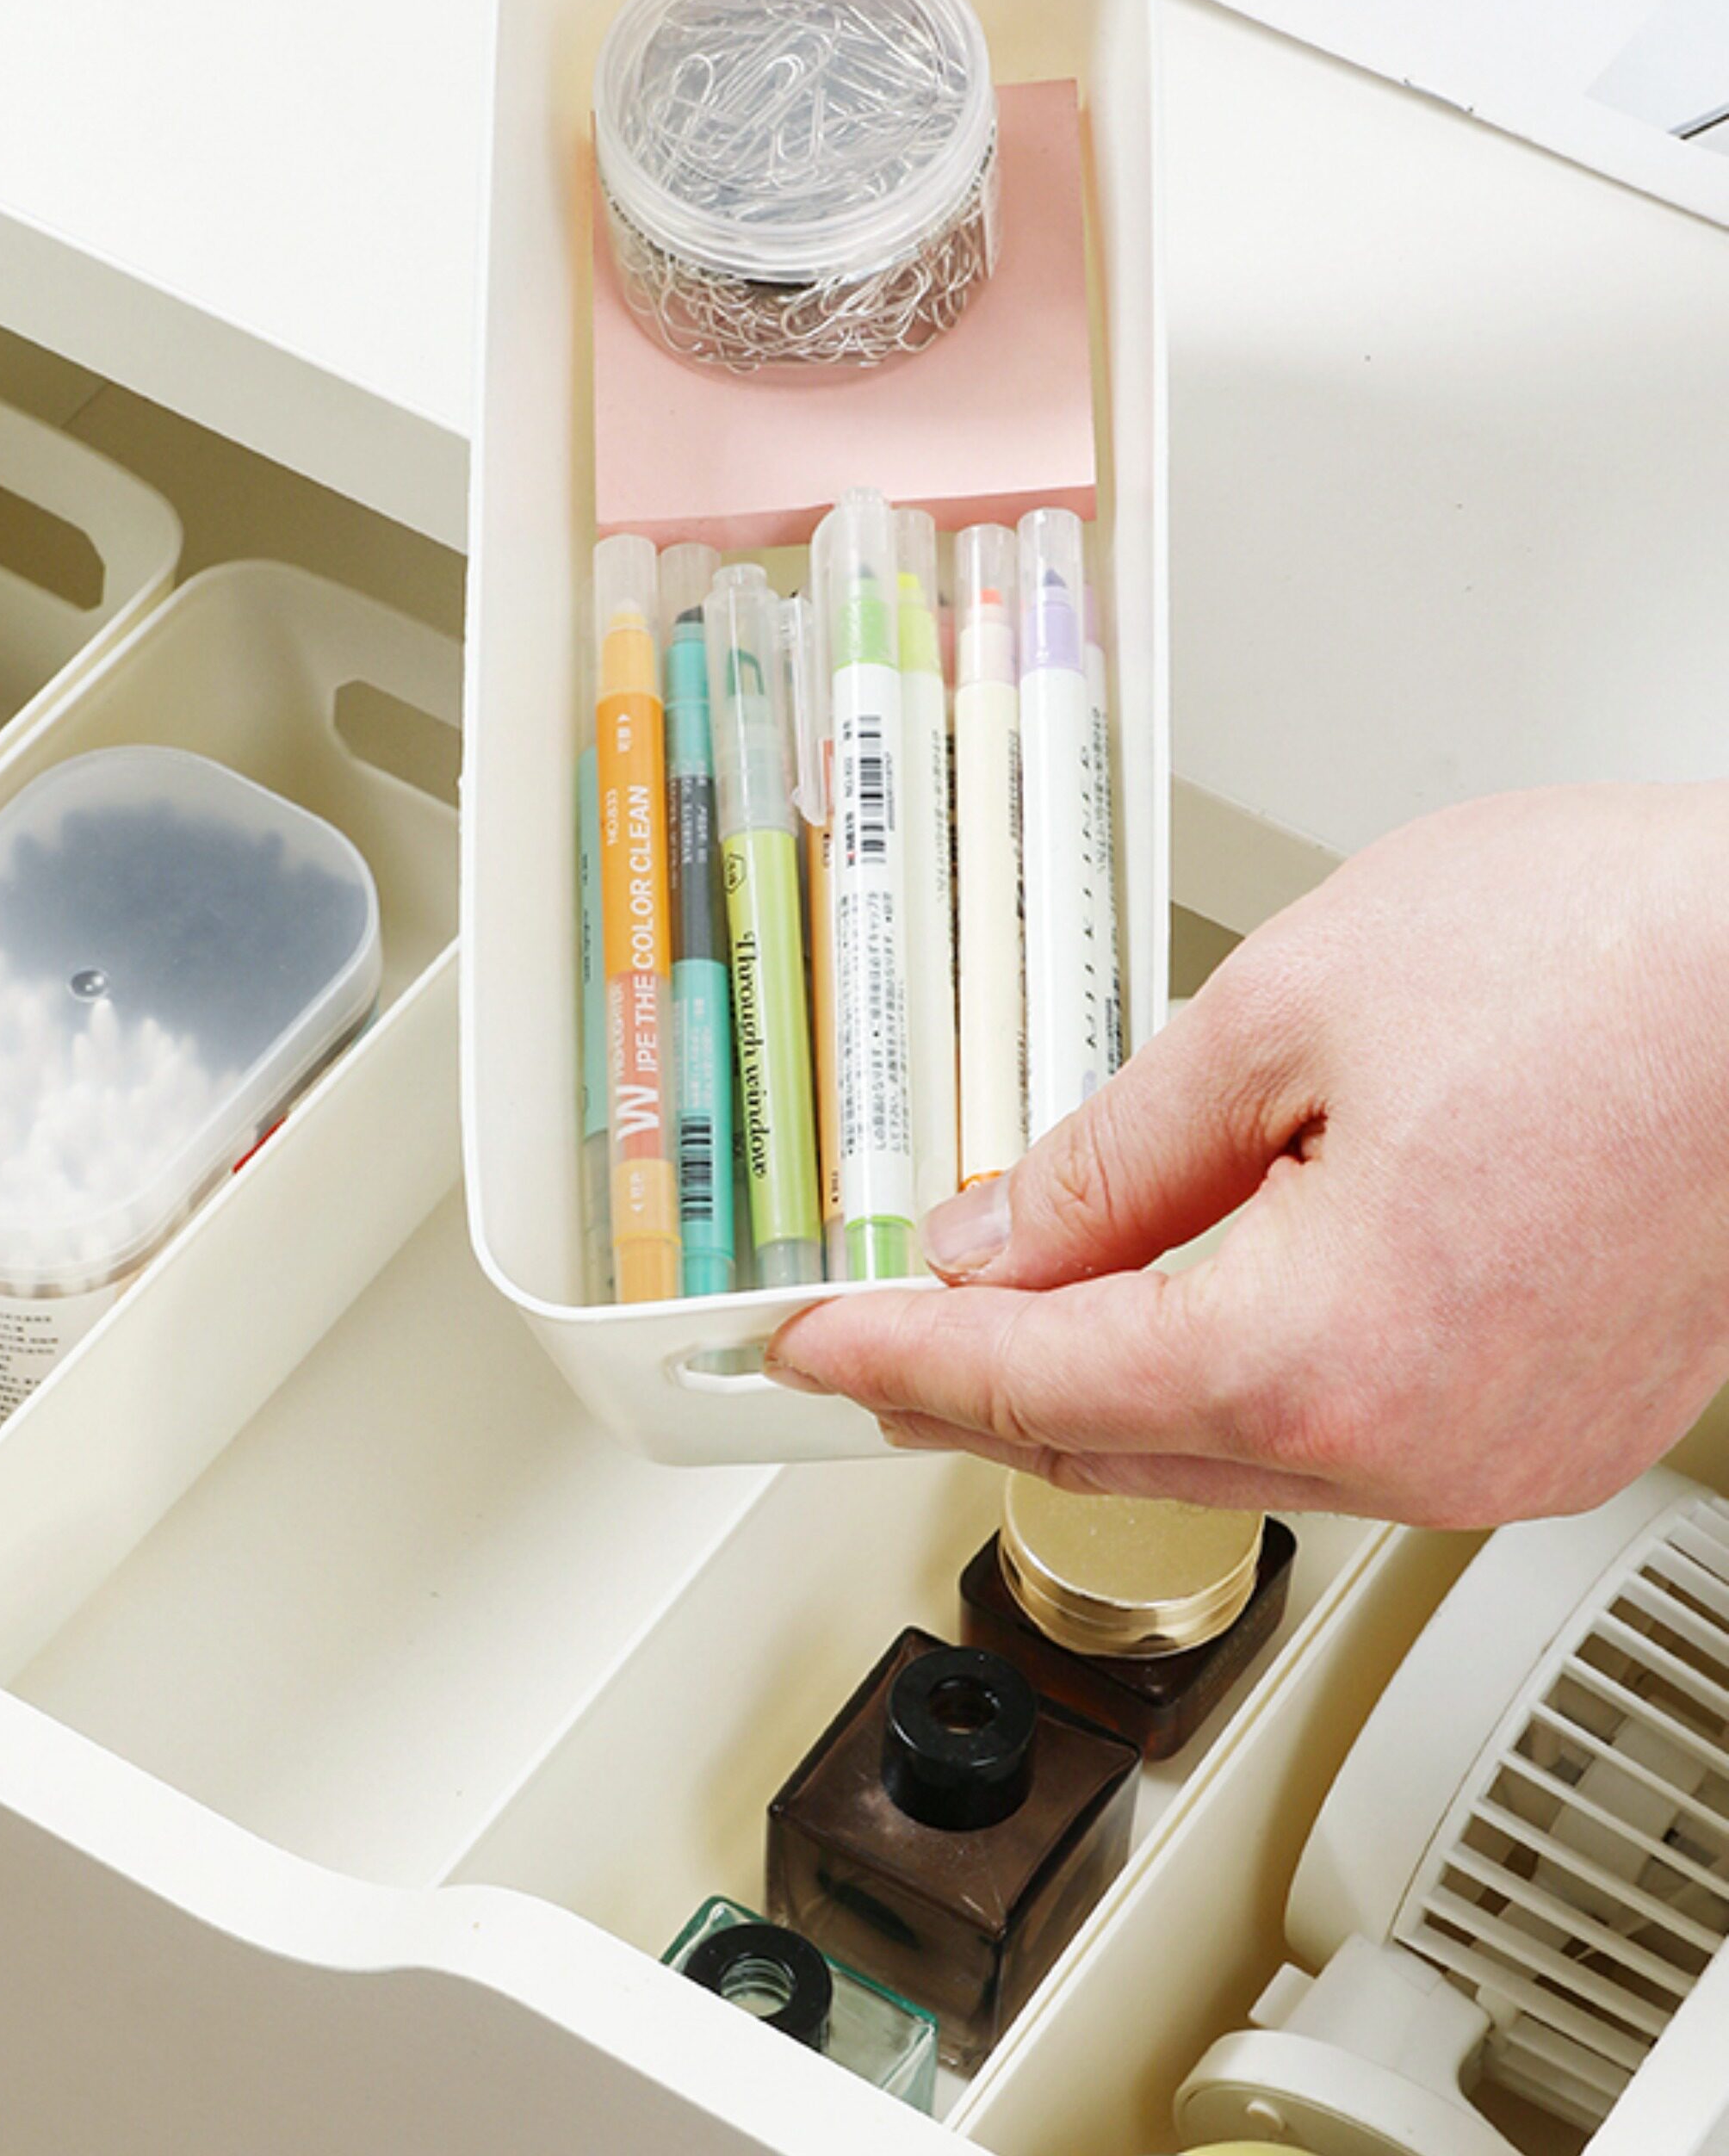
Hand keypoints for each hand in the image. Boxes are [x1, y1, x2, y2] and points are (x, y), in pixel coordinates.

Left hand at [765, 786, 1728, 1527]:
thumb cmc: (1599, 960)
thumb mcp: (1284, 1011)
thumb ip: (1117, 1155)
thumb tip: (1001, 1241)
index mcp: (1318, 1356)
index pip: (1035, 1381)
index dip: (900, 1358)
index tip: (811, 1350)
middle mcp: (1418, 1448)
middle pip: (1128, 1438)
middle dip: (989, 1381)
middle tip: (882, 1336)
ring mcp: (1503, 1451)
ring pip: (1243, 1445)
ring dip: (1120, 1376)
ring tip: (1026, 1300)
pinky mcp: (1562, 1420)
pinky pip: (1357, 1428)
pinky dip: (1253, 1372)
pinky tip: (1207, 1298)